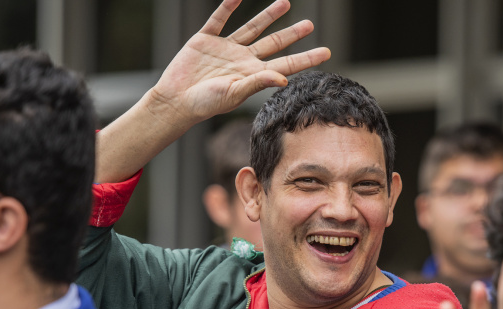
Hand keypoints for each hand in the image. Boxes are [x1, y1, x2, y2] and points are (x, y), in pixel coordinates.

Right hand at [148, 0, 331, 127]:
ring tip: (285, 2)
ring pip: (252, 27)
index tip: (327, 52)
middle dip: (292, 34)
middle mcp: (244, 60)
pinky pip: (220, 19)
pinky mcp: (206, 39)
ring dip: (268, 15)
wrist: (176, 100)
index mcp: (254, 75)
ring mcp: (226, 49)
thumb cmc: (206, 104)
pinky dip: (228, 6)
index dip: (307, 58)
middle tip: (310, 24)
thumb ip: (258, 82)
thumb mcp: (234, 94)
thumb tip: (284, 78)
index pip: (286, 64)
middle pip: (273, 43)